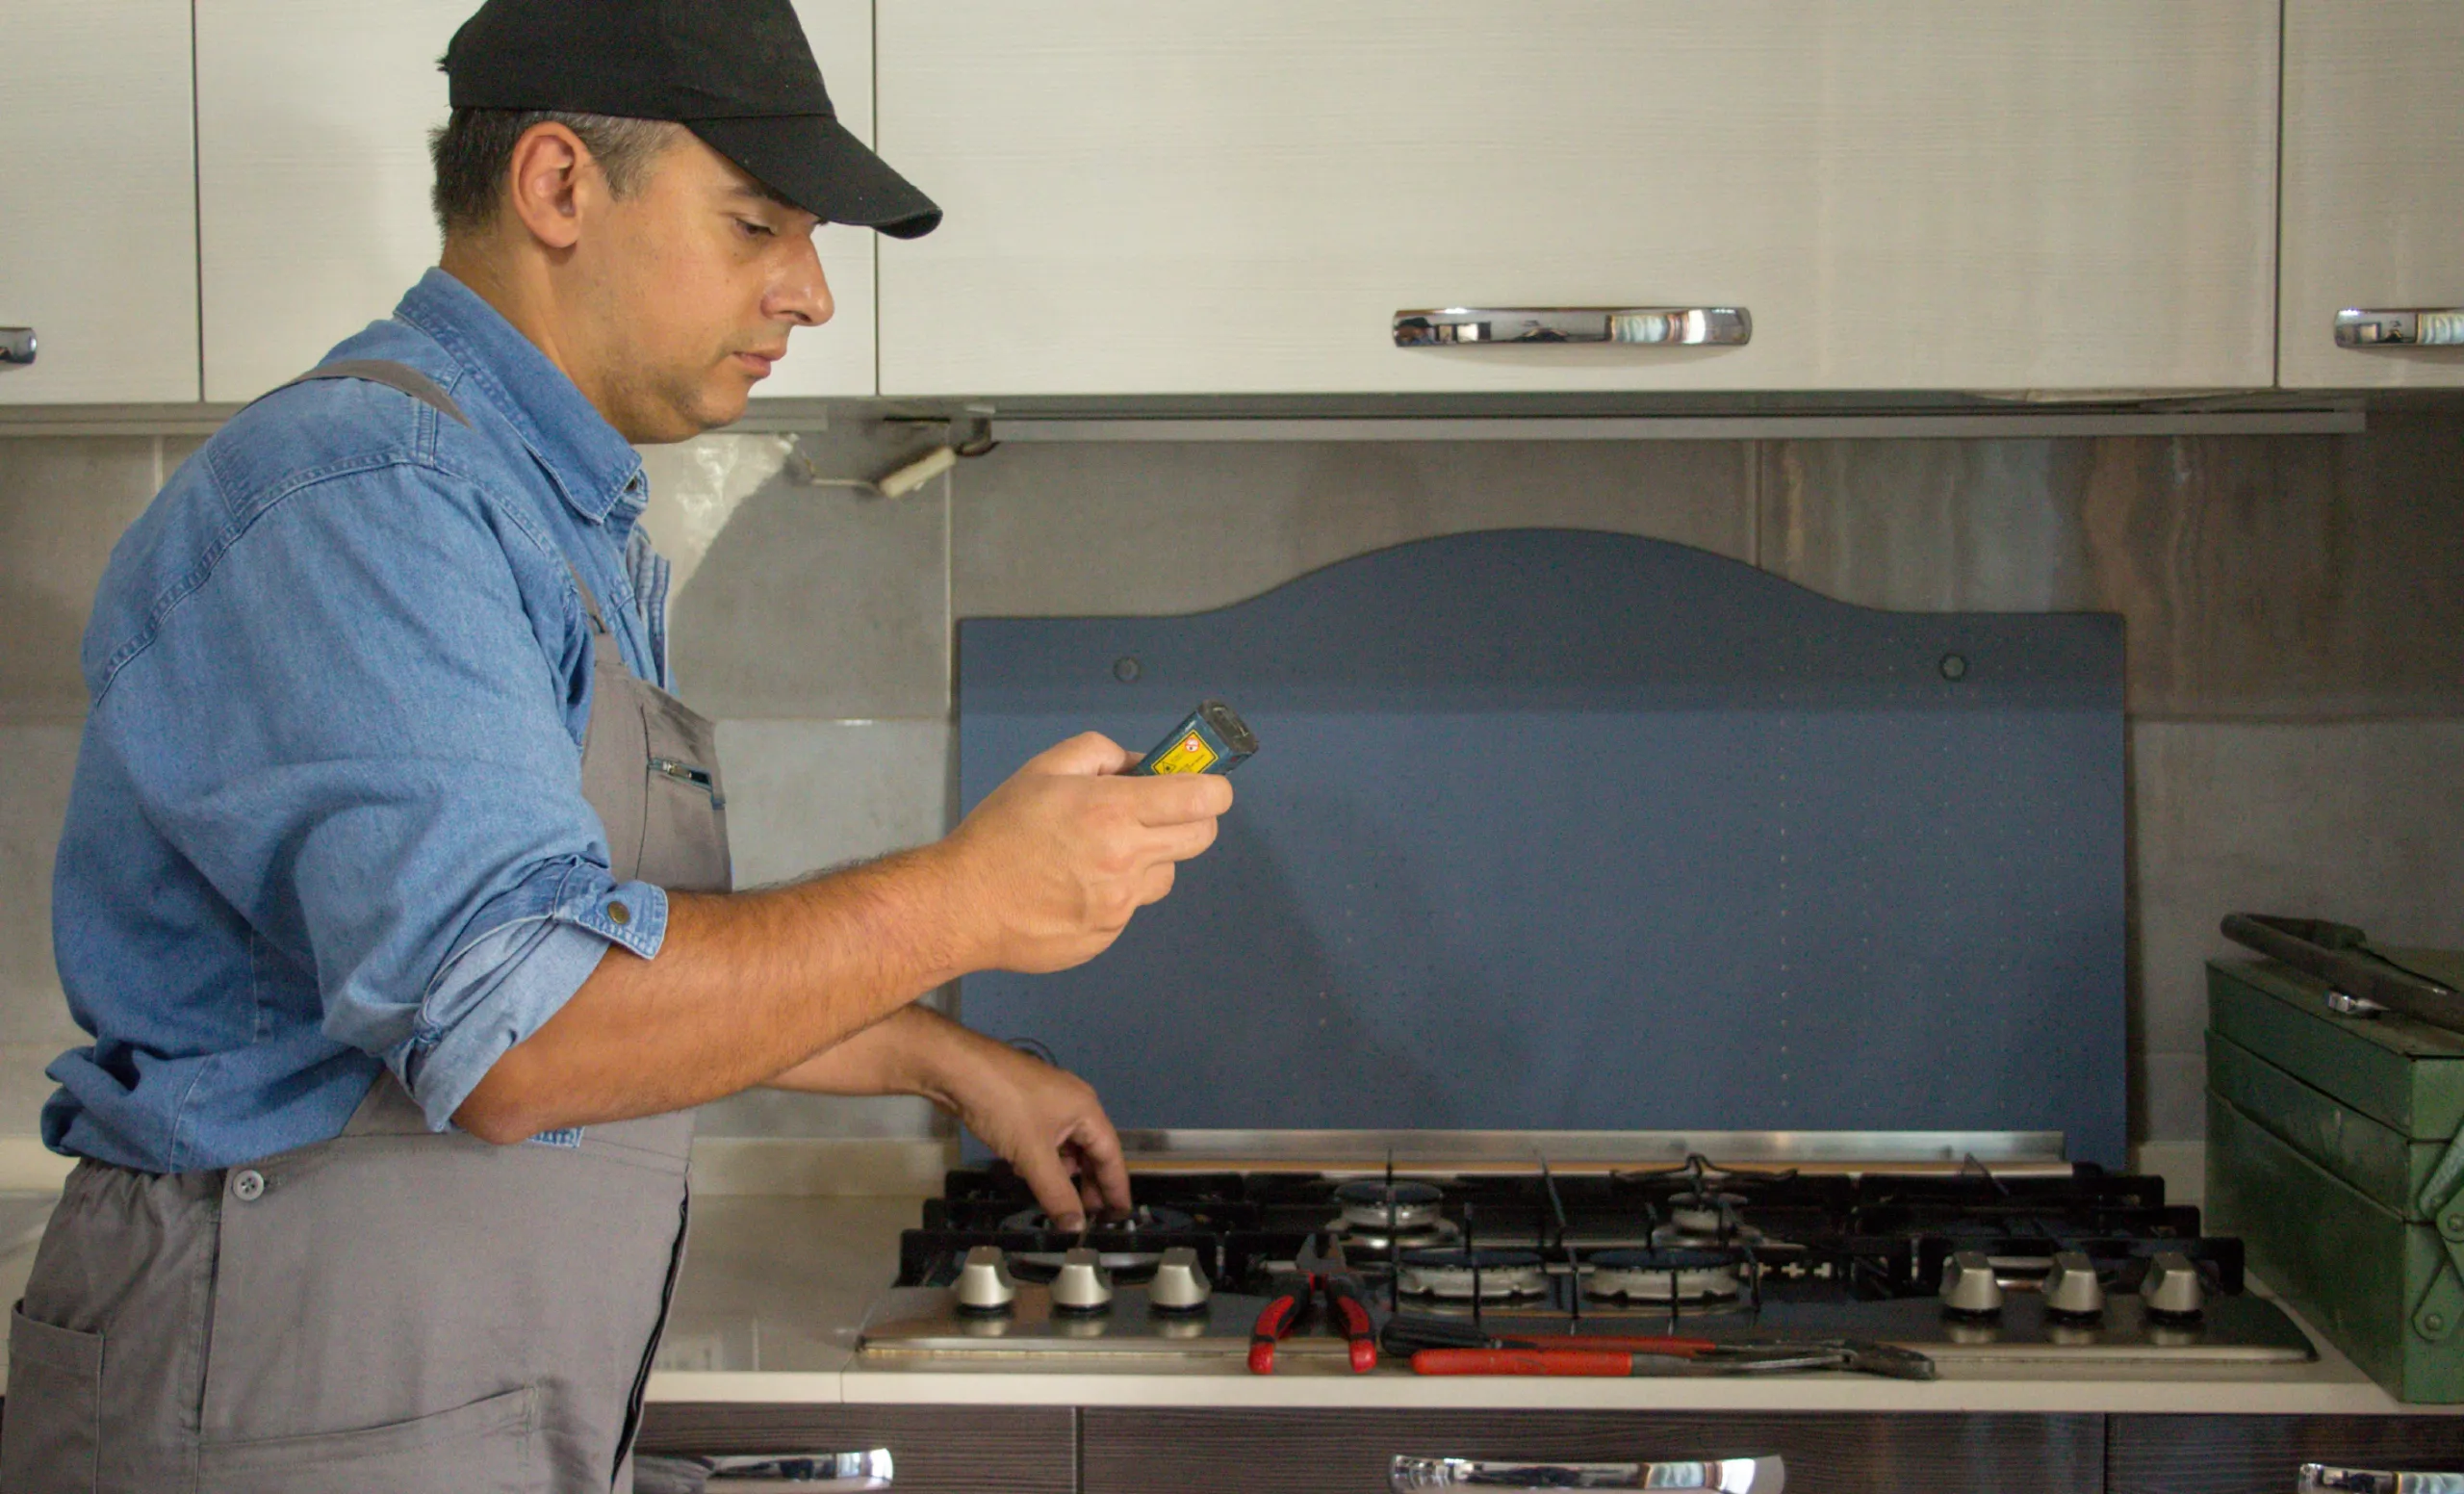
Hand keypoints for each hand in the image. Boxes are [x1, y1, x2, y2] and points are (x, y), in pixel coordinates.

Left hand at [934, 1030, 1131, 1230]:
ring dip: (1063, 1173)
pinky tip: (1027, 1174)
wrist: (956, 1068)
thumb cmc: (1003, 1106)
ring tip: (1057, 1200)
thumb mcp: (1032, 1155)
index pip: (1110, 1155)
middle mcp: (1072, 1103)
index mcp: (1085, 1109)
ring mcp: (1047, 1102)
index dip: (1116, 1188)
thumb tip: (1075, 1228)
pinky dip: (1041, 1160)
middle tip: (1089, 1218)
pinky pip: (1043, 1139)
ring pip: (1065, 1146)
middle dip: (1089, 1184)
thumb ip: (1057, 1194)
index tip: (1120, 1216)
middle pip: (1090, 1150)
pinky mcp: (1024, 1105)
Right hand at [936, 732, 1232, 973]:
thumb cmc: (999, 833)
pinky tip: (1077, 884)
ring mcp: (1120, 903)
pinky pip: (1132, 905)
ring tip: (1102, 853)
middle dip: (1194, 819)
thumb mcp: (1044, 770)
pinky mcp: (1108, 933)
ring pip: (1165, 873)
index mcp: (1112, 810)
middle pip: (1202, 838)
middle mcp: (1125, 858)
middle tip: (1165, 813)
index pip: (1200, 799)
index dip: (1214, 789)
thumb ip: (1099, 753)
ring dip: (1150, 859)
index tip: (1208, 787)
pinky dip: (1117, 892)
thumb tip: (1139, 763)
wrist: (963, 903)